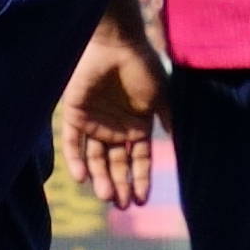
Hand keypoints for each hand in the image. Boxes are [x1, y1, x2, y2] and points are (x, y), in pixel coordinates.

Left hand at [56, 12, 164, 209]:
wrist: (116, 43)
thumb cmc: (142, 67)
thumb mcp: (161, 97)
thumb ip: (168, 120)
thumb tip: (178, 142)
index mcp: (137, 126)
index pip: (138, 160)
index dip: (140, 180)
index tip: (142, 201)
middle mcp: (115, 128)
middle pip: (116, 165)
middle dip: (120, 185)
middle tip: (122, 206)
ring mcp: (94, 122)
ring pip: (95, 159)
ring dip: (100, 178)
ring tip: (106, 196)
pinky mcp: (74, 113)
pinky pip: (71, 142)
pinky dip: (75, 160)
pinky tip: (82, 178)